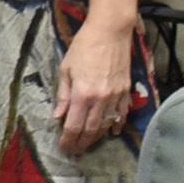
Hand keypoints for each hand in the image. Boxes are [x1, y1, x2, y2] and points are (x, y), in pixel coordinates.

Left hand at [56, 19, 134, 155]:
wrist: (110, 31)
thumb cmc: (84, 46)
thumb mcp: (66, 69)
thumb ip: (63, 95)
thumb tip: (58, 116)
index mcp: (82, 94)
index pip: (73, 126)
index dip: (68, 141)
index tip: (64, 149)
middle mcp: (100, 99)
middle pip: (90, 130)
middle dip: (81, 143)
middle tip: (75, 151)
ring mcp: (115, 96)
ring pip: (106, 125)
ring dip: (97, 137)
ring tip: (88, 145)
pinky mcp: (126, 90)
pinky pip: (122, 114)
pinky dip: (117, 125)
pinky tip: (113, 132)